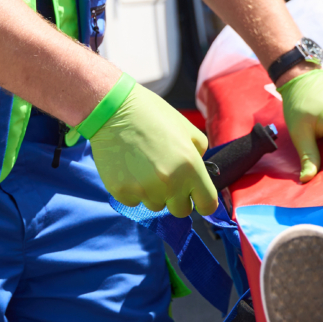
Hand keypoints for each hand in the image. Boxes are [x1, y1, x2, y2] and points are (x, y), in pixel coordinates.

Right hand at [87, 82, 217, 217]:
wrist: (115, 110)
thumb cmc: (154, 116)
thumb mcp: (188, 129)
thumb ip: (200, 155)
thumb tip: (199, 174)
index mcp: (191, 168)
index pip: (207, 205)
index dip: (204, 203)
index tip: (197, 198)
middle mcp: (169, 184)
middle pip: (181, 211)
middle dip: (178, 198)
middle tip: (168, 176)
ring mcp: (144, 190)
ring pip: (156, 206)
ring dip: (155, 193)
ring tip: (145, 166)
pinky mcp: (122, 192)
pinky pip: (134, 201)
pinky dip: (134, 190)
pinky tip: (130, 169)